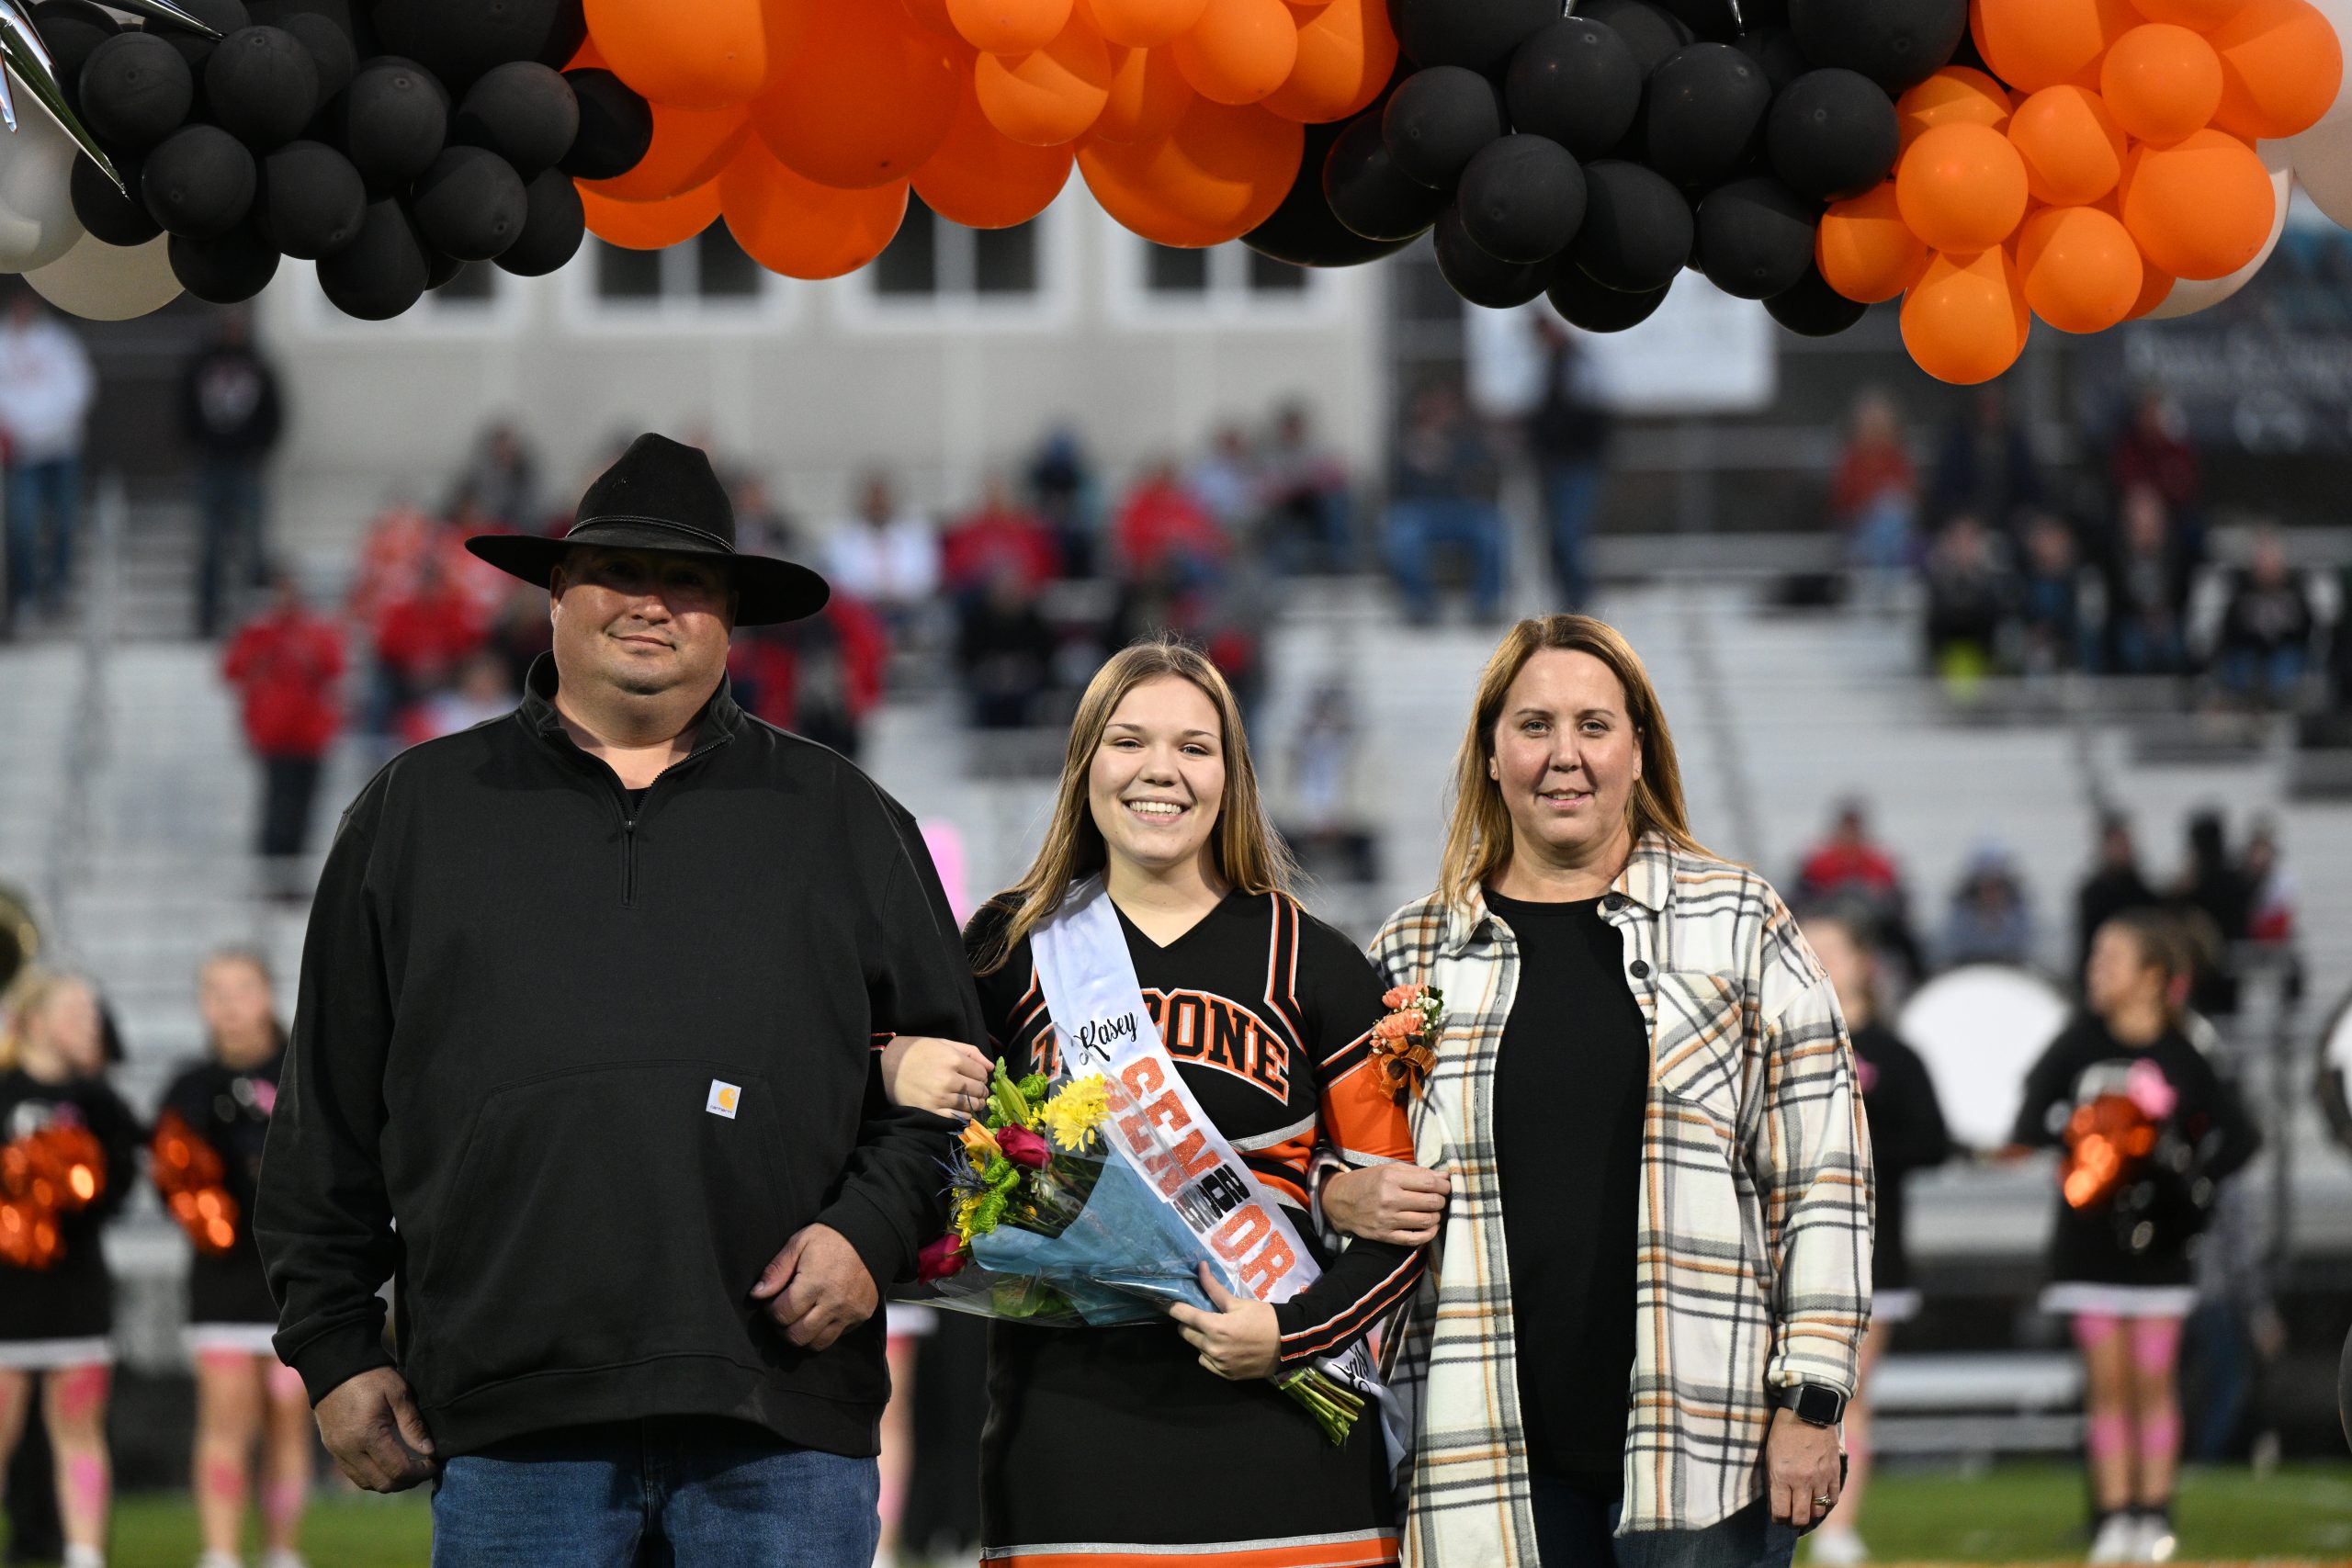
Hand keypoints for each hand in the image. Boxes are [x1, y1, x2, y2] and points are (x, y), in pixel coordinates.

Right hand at [314, 1365, 437, 1493]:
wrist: (335, 1367)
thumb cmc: (370, 1377)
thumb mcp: (398, 1393)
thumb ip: (413, 1424)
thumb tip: (429, 1450)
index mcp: (367, 1436)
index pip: (398, 1469)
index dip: (420, 1472)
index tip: (435, 1464)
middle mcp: (349, 1450)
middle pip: (383, 1484)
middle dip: (408, 1481)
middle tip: (425, 1469)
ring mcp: (338, 1453)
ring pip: (367, 1483)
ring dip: (390, 1482)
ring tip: (409, 1470)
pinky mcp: (333, 1450)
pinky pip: (355, 1475)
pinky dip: (374, 1476)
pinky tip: (388, 1465)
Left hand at [750, 1223, 878, 1349]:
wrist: (871, 1237)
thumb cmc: (830, 1238)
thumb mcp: (799, 1243)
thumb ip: (776, 1270)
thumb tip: (757, 1294)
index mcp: (815, 1282)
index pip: (782, 1314)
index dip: (770, 1312)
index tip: (771, 1301)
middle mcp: (833, 1302)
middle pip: (797, 1336)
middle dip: (782, 1328)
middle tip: (782, 1314)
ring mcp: (849, 1312)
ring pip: (816, 1343)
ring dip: (802, 1335)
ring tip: (798, 1319)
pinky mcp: (860, 1317)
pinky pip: (835, 1336)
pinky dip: (822, 1332)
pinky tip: (817, 1316)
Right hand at [878, 1036, 993, 1117]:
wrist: (885, 1065)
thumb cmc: (916, 1051)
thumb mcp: (943, 1043)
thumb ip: (970, 1052)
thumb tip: (991, 1067)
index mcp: (952, 1059)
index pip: (981, 1073)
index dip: (982, 1075)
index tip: (976, 1076)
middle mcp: (948, 1079)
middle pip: (979, 1090)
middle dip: (981, 1090)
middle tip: (975, 1089)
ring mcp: (939, 1097)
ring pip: (971, 1105)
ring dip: (975, 1103)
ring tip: (970, 1099)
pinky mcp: (930, 1111)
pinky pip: (957, 1117)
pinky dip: (964, 1115)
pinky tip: (961, 1109)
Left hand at [1168, 1263, 1278, 1380]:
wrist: (1288, 1344)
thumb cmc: (1264, 1318)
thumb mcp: (1239, 1302)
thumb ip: (1214, 1289)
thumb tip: (1200, 1267)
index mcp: (1216, 1327)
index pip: (1184, 1316)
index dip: (1172, 1308)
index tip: (1162, 1302)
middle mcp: (1213, 1348)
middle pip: (1187, 1333)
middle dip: (1189, 1323)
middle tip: (1201, 1316)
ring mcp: (1219, 1364)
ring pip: (1197, 1349)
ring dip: (1200, 1339)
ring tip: (1215, 1332)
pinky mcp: (1226, 1374)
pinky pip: (1207, 1363)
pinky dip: (1210, 1355)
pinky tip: (1223, 1347)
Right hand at [1321, 1162, 1449, 1246]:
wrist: (1339, 1201)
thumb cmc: (1367, 1182)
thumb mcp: (1388, 1170)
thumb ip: (1416, 1172)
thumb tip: (1445, 1176)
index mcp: (1390, 1179)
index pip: (1429, 1183)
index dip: (1444, 1185)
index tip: (1446, 1185)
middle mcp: (1389, 1199)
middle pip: (1431, 1202)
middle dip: (1441, 1200)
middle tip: (1439, 1198)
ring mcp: (1387, 1220)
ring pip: (1427, 1221)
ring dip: (1436, 1216)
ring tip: (1433, 1211)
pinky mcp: (1385, 1236)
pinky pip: (1415, 1239)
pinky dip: (1428, 1234)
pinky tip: (1430, 1227)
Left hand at [1765, 1406, 1842, 1529]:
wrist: (1809, 1410)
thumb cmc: (1783, 1430)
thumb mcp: (1770, 1454)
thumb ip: (1773, 1479)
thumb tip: (1775, 1502)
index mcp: (1781, 1476)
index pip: (1780, 1512)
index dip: (1778, 1519)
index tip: (1778, 1517)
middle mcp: (1801, 1481)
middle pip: (1800, 1517)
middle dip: (1794, 1522)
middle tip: (1792, 1518)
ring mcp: (1820, 1478)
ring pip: (1818, 1511)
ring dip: (1811, 1513)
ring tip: (1806, 1508)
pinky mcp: (1834, 1473)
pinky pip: (1833, 1498)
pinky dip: (1827, 1502)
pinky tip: (1820, 1498)